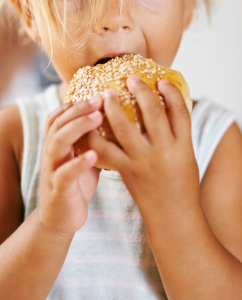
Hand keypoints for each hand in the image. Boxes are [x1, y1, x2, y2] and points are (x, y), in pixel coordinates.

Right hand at [39, 97, 102, 236]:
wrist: (61, 217)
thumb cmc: (78, 182)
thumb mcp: (85, 155)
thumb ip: (95, 138)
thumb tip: (121, 117)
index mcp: (59, 142)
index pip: (60, 115)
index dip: (75, 102)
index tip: (97, 92)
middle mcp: (53, 152)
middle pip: (58, 123)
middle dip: (79, 109)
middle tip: (100, 98)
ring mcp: (53, 170)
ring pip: (58, 142)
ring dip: (78, 127)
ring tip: (98, 117)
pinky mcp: (58, 189)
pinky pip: (64, 173)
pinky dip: (78, 162)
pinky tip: (93, 154)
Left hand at [87, 78, 199, 222]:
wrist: (172, 216)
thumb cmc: (182, 183)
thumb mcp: (187, 154)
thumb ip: (177, 132)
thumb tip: (165, 105)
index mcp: (183, 145)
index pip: (179, 111)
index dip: (170, 92)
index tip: (161, 80)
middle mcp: (164, 151)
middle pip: (153, 113)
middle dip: (141, 92)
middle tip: (131, 79)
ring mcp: (143, 162)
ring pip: (125, 128)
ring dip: (114, 108)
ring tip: (107, 94)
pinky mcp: (126, 171)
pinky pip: (106, 151)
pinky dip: (96, 137)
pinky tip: (91, 124)